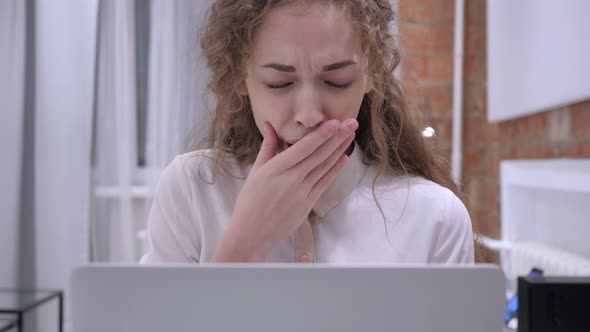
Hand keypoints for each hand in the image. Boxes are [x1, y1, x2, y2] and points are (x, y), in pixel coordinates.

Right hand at [211, 119, 357, 261]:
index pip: (304, 147)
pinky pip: (324, 183)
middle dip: (337, 137)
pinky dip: (335, 170)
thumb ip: (268, 147)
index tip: (335, 121)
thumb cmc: (249, 201)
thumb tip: (270, 125)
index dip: (321, 134)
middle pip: (319, 155)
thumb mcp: (255, 171)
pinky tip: (343, 158)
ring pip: (324, 167)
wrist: (252, 234)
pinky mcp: (308, 204)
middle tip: (352, 123)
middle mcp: (291, 179)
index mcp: (276, 168)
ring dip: (339, 150)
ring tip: (351, 135)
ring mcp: (302, 192)